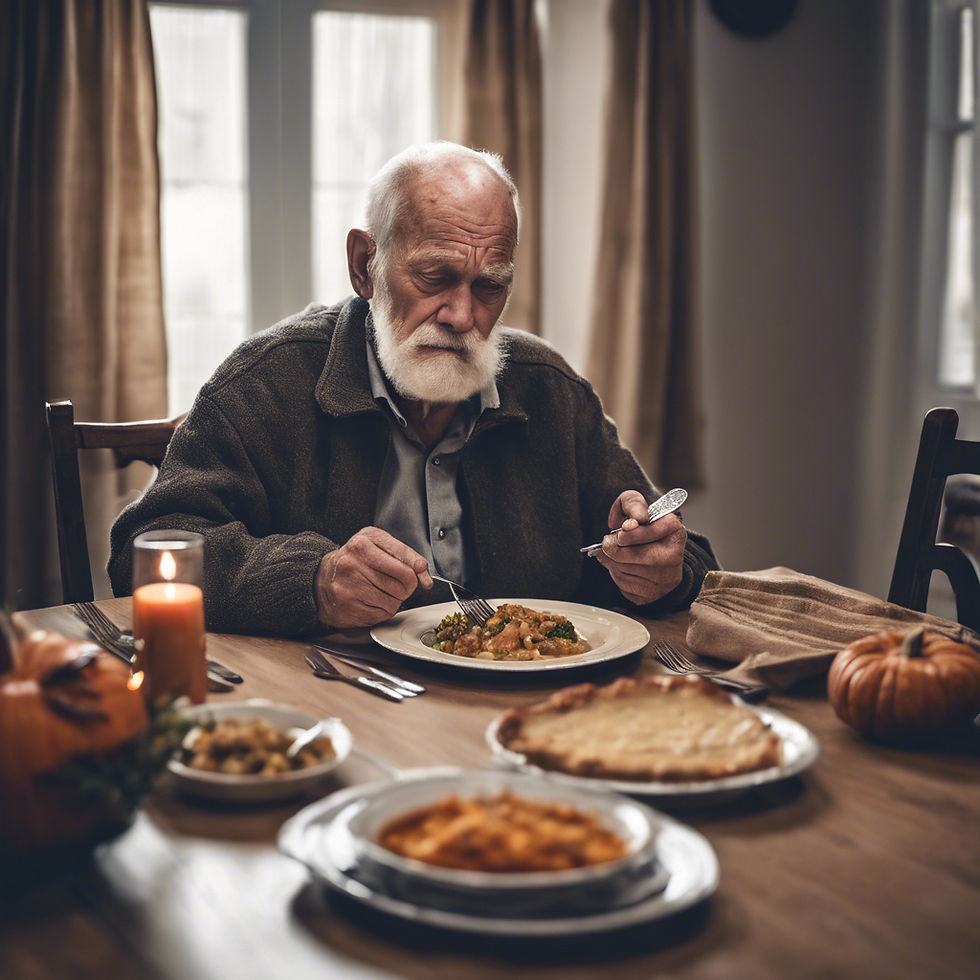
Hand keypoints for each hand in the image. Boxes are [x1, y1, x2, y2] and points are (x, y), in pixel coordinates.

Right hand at [315, 526, 432, 628]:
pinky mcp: (348, 608)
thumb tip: (423, 574)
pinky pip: (382, 614)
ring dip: (395, 600)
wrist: (322, 580)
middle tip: (398, 584)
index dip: (417, 568)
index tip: (421, 573)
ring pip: (394, 600)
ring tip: (381, 592)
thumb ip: (404, 556)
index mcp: (362, 543)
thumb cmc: (355, 562)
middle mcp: (353, 563)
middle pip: (402, 581)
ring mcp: (349, 586)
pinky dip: (383, 611)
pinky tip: (372, 602)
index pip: (402, 557)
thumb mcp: (376, 546)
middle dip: (406, 586)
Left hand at [593, 490, 686, 604]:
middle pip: (634, 555)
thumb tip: (635, 519)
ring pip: (625, 571)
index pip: (650, 533)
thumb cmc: (641, 525)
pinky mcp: (654, 594)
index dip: (631, 533)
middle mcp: (675, 557)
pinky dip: (616, 575)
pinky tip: (621, 566)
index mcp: (675, 531)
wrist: (651, 547)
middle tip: (609, 542)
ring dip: (612, 561)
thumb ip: (632, 504)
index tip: (622, 530)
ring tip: (616, 553)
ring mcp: (666, 579)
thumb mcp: (636, 505)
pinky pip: (624, 586)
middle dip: (614, 548)